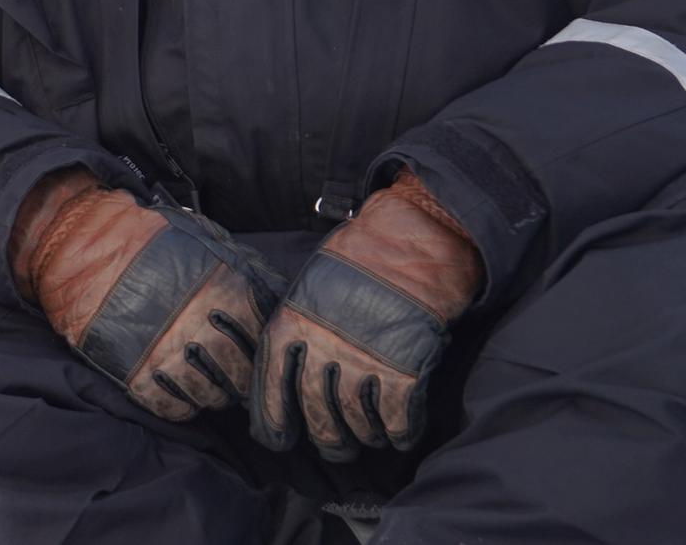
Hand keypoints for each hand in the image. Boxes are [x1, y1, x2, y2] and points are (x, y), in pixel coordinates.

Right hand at [11, 169, 282, 420]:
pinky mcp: (136, 376)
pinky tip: (178, 387)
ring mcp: (166, 356)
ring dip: (212, 392)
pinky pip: (175, 409)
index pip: (264, 343)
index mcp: (225, 295)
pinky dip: (181, 404)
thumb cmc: (148, 240)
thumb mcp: (207, 240)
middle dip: (241, 378)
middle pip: (241, 377)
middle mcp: (200, 330)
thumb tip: (281, 298)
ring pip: (211, 398)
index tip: (255, 352)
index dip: (262, 351)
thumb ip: (248, 271)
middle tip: (233, 372)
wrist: (81, 248)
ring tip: (204, 378)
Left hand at [252, 172, 481, 459]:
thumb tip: (288, 369)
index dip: (271, 418)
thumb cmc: (360, 256)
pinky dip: (400, 432)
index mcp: (292, 322)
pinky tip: (401, 434)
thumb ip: (298, 327)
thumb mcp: (309, 285)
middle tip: (336, 448)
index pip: (271, 383)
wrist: (415, 237)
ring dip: (365, 436)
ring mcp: (364, 358)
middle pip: (316, 412)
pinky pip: (397, 418)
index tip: (276, 441)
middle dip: (326, 439)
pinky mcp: (405, 368)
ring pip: (357, 421)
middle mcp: (323, 346)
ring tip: (370, 438)